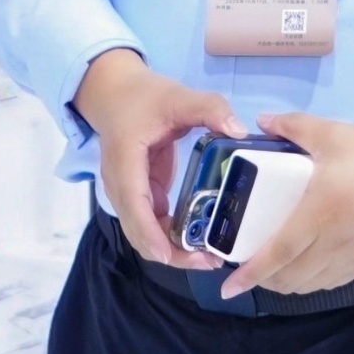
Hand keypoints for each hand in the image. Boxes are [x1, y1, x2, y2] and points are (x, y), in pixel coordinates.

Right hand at [74, 49, 239, 268]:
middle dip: (171, 252)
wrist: (114, 93)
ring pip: (143, 234)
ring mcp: (127, 193)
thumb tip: (239, 131)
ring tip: (209, 257)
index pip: (133, 203)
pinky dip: (171, 237)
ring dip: (172, 250)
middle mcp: (119, 184)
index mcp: (125, 160)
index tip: (171, 254)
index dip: (149, 232)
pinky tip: (199, 240)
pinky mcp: (139, 195)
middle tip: (209, 260)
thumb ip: (210, 108)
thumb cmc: (143, 96)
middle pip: (138, 230)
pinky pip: (151, 224)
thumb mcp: (179, 96)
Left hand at [219, 114, 353, 298]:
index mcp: (319, 213)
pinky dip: (308, 282)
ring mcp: (350, 257)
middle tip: (243, 267)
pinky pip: (329, 282)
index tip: (227, 287)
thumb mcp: (334, 134)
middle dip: (261, 280)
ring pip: (308, 284)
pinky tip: (303, 268)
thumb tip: (260, 121)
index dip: (250, 272)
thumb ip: (294, 126)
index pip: (277, 252)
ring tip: (269, 268)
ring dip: (284, 283)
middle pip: (288, 276)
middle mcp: (331, 243)